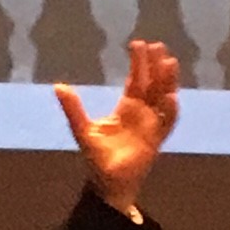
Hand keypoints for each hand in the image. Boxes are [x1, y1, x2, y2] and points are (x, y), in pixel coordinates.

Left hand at [54, 40, 179, 215]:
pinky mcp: (156, 141)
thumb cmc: (98, 159)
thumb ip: (73, 109)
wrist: (108, 186)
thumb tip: (58, 86)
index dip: (139, 63)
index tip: (139, 44)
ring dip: (167, 82)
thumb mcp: (83, 130)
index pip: (136, 80)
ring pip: (163, 98)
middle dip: (156, 66)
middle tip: (159, 46)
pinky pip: (166, 123)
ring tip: (169, 63)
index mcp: (126, 108)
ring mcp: (151, 126)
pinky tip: (171, 96)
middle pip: (152, 85)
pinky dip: (170, 110)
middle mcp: (142, 114)